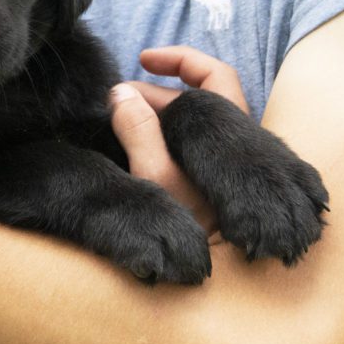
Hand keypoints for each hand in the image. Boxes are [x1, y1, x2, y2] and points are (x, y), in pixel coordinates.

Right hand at [109, 46, 249, 235]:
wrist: (217, 284)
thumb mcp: (155, 178)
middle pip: (195, 98)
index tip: (141, 60)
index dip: (179, 58)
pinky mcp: (207, 183)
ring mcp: (220, 165)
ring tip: (115, 121)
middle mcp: (230, 145)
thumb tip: (121, 92)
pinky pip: (181, 145)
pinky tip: (130, 145)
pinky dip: (156, 135)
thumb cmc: (189, 232)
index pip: (212, 75)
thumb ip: (138, 131)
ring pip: (187, 124)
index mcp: (227, 134)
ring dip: (151, 115)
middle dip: (151, 92)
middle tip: (113, 102)